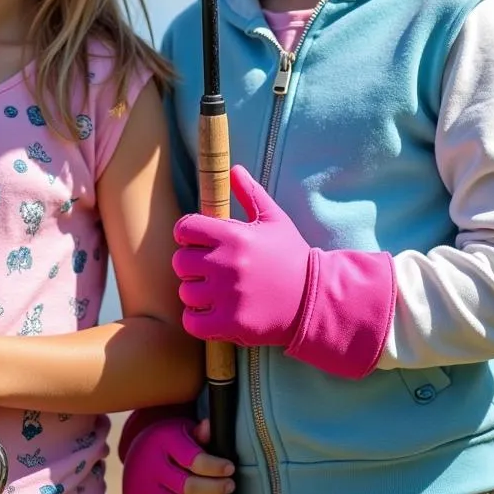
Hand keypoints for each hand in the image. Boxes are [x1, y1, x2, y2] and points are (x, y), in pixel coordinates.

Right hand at [122, 417, 234, 493]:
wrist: (135, 458)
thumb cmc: (166, 444)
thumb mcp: (180, 432)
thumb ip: (197, 433)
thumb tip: (209, 426)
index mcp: (160, 443)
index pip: (193, 459)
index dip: (215, 467)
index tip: (230, 468)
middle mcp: (147, 468)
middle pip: (189, 487)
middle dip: (215, 489)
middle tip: (230, 487)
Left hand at [173, 165, 310, 347]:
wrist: (314, 299)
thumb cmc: (292, 256)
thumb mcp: (274, 220)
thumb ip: (250, 193)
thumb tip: (234, 168)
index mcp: (233, 236)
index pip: (184, 229)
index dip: (188, 234)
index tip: (199, 241)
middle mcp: (225, 264)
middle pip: (180, 262)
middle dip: (191, 264)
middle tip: (209, 268)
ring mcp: (227, 296)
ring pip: (186, 293)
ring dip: (196, 293)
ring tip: (215, 291)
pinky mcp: (231, 324)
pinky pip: (192, 322)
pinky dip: (197, 319)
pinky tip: (212, 312)